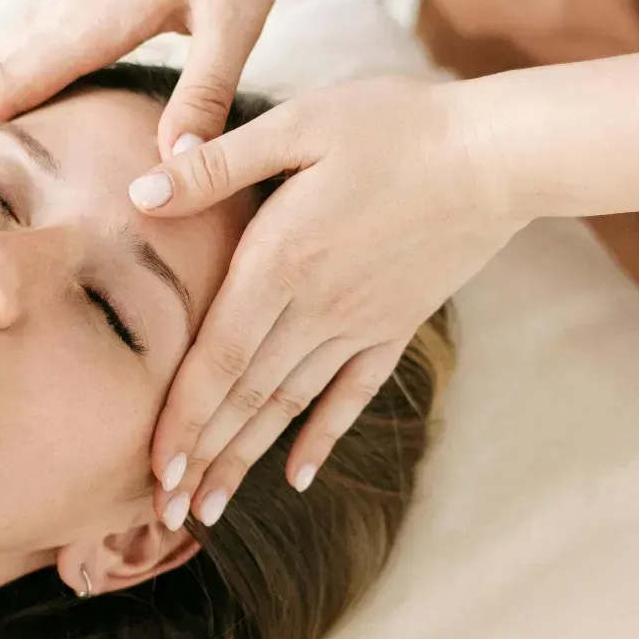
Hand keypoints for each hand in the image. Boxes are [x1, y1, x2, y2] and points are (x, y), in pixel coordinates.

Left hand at [135, 76, 526, 527]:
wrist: (500, 153)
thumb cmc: (394, 124)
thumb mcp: (296, 125)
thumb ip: (217, 165)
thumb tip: (139, 194)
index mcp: (280, 262)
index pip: (218, 358)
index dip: (184, 418)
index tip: (153, 470)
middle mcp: (317, 308)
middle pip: (246, 399)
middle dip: (202, 459)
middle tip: (162, 514)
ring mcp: (360, 324)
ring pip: (290, 406)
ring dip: (246, 460)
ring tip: (209, 509)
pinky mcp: (395, 324)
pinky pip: (351, 394)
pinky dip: (321, 437)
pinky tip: (296, 475)